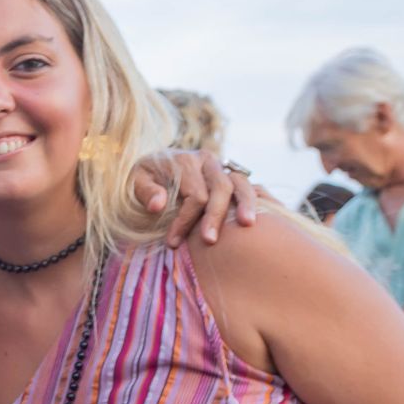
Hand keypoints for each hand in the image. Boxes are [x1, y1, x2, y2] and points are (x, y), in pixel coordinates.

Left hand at [131, 149, 258, 247]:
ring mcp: (222, 166)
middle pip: (220, 188)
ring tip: (248, 224)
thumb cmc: (143, 177)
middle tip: (209, 241)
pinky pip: (251, 184)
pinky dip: (260, 198)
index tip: (173, 242)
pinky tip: (268, 215)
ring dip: (246, 204)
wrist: (154, 163)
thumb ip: (145, 192)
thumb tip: (157, 206)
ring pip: (241, 183)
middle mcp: (207, 161)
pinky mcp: (231, 175)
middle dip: (215, 216)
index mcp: (184, 161)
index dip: (185, 220)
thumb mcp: (135, 181)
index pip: (194, 194)